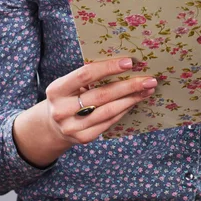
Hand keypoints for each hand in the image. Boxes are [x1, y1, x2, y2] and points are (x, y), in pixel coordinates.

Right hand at [12, 57, 156, 166]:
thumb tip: (123, 63)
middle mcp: (62, 110)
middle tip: (149, 79)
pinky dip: (124, 110)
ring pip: (108, 111)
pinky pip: (109, 122)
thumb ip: (89, 75)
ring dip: (131, 99)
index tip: (129, 62)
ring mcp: (72, 127)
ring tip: (147, 90)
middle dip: (128, 86)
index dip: (108, 68)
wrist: (52, 125)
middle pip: (101, 95)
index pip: (85, 74)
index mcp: (57, 89)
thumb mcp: (69, 83)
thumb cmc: (67, 95)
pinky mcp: (83, 138)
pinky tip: (134, 101)